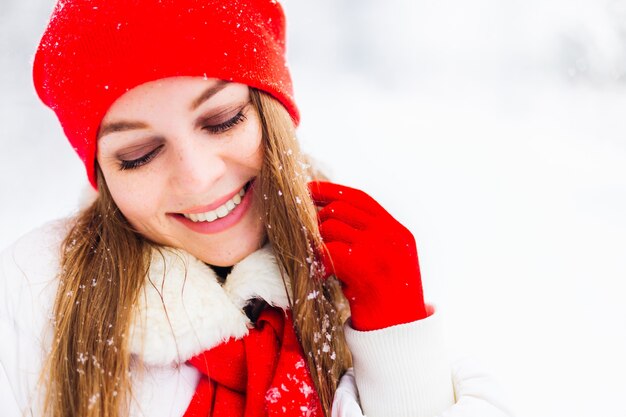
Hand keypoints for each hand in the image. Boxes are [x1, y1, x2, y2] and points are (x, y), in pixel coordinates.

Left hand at [308, 181, 427, 330]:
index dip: (330, 190)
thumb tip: (327, 214)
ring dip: (316, 242)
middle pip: (340, 209)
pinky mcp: (366, 269)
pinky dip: (318, 261)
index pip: (360, 197)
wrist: (400, 336)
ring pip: (331, 227)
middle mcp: (393, 236)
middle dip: (316, 219)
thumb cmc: (386, 301)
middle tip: (304, 234)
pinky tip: (320, 275)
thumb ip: (368, 237)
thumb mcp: (386, 262)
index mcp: (399, 231)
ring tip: (317, 260)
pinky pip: (329, 251)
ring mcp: (381, 251)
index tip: (307, 189)